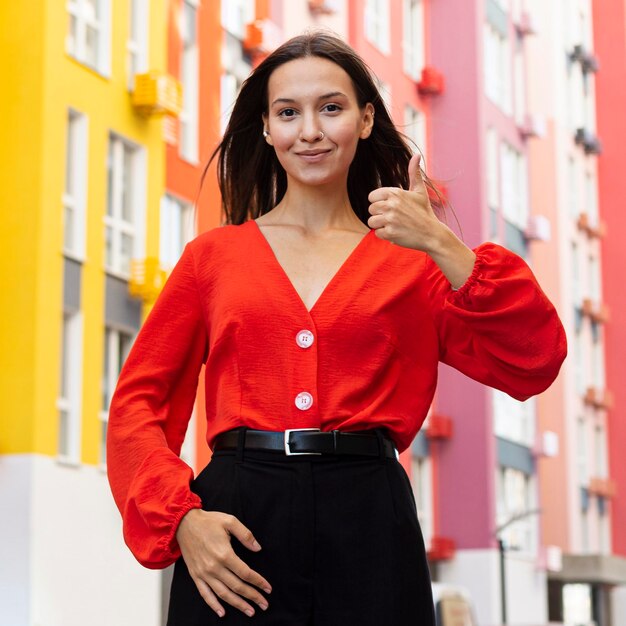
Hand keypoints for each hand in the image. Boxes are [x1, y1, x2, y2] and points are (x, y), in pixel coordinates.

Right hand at [176, 509, 271, 617]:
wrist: (183, 524)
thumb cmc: (208, 521)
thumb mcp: (230, 521)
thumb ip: (246, 535)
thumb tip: (258, 548)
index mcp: (224, 554)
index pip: (246, 573)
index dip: (259, 582)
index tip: (268, 588)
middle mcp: (214, 567)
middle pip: (237, 586)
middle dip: (253, 596)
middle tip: (264, 604)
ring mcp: (204, 573)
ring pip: (223, 594)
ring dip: (238, 604)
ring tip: (250, 611)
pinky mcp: (195, 575)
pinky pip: (205, 594)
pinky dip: (214, 605)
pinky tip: (222, 612)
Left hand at [367, 153, 475, 287]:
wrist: (432, 233)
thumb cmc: (424, 212)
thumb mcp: (420, 191)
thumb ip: (414, 173)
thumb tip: (416, 155)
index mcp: (395, 193)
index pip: (372, 197)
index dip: (379, 203)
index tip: (390, 207)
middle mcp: (391, 205)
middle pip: (370, 210)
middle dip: (379, 215)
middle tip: (394, 218)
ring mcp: (390, 219)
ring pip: (372, 222)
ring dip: (381, 225)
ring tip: (394, 225)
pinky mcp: (390, 233)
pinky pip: (377, 233)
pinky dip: (385, 235)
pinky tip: (396, 233)